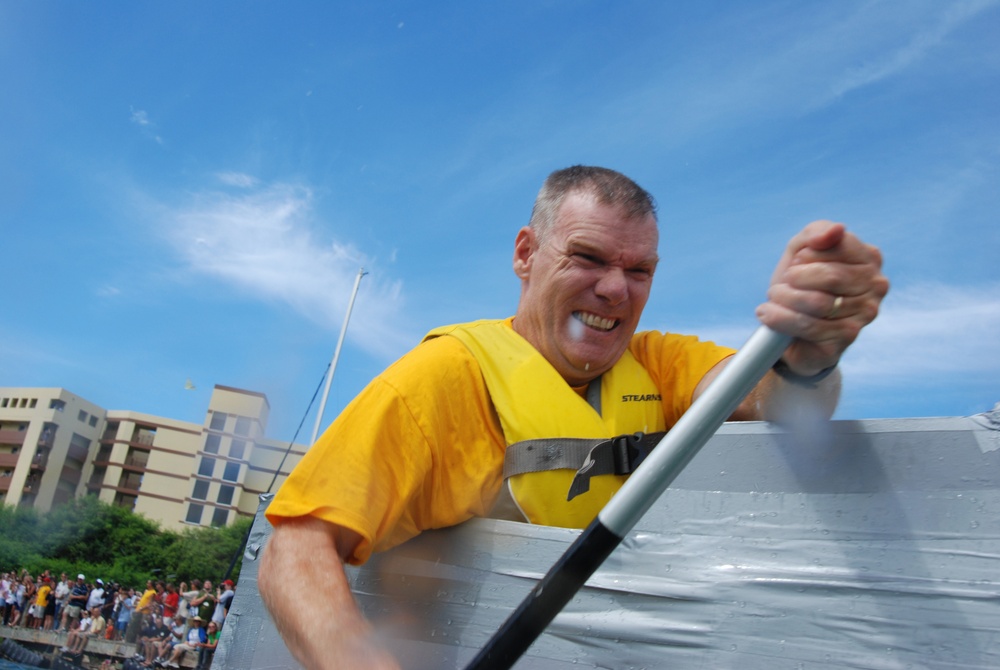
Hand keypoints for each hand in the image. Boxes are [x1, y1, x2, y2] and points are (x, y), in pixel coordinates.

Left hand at [756, 220, 888, 374]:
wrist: (792, 326)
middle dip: (794, 278)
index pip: (836, 247)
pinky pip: (810, 327)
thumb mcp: (801, 251)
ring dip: (784, 298)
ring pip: (818, 303)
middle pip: (830, 276)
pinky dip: (781, 318)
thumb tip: (837, 229)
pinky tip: (768, 314)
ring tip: (774, 297)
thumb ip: (816, 233)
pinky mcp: (847, 338)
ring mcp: (865, 315)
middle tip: (780, 284)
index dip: (805, 256)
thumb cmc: (800, 283)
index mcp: (869, 258)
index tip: (794, 264)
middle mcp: (875, 286)